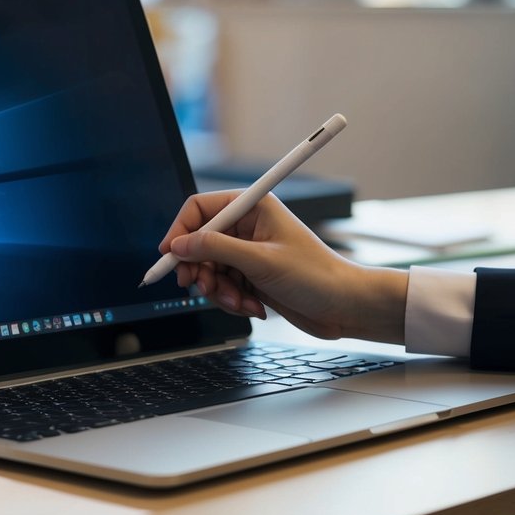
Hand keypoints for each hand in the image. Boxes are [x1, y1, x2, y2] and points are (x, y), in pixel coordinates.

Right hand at [159, 191, 407, 343]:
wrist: (344, 306)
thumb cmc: (316, 275)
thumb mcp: (260, 261)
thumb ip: (216, 249)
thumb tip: (179, 245)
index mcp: (253, 207)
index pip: (200, 209)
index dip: (181, 231)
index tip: (170, 256)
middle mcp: (247, 227)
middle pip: (198, 243)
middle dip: (201, 270)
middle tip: (203, 287)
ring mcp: (247, 253)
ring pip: (208, 269)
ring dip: (219, 291)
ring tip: (241, 301)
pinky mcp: (250, 276)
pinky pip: (222, 286)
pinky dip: (232, 300)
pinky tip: (253, 306)